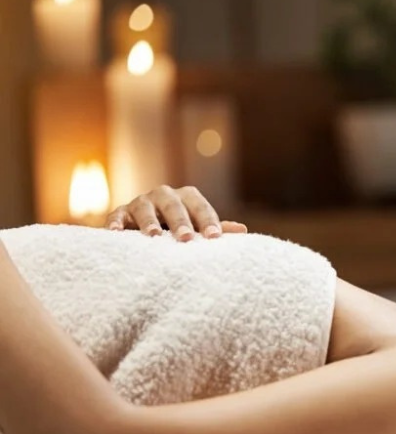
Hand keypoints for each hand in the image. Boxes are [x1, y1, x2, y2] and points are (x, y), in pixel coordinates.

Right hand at [104, 185, 247, 241]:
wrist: (144, 225)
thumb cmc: (179, 227)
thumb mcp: (197, 226)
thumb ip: (216, 228)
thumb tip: (243, 231)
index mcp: (186, 197)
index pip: (200, 207)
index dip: (208, 221)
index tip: (215, 238)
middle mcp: (163, 195)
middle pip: (173, 205)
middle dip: (180, 221)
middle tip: (186, 238)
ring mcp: (141, 202)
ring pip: (145, 208)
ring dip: (148, 221)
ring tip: (153, 235)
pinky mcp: (120, 213)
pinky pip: (117, 216)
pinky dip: (115, 223)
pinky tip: (116, 233)